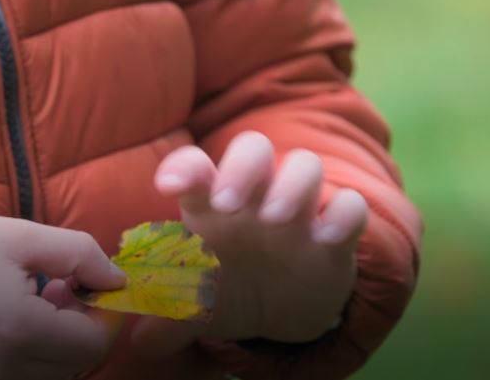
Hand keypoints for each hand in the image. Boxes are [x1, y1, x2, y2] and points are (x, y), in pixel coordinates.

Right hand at [0, 216, 125, 379]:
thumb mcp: (22, 236)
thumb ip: (81, 255)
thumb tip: (119, 282)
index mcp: (17, 331)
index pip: (93, 345)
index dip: (106, 315)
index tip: (95, 286)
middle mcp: (0, 372)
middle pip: (76, 365)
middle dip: (82, 326)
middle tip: (62, 287)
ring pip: (52, 375)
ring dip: (59, 342)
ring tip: (37, 300)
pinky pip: (21, 379)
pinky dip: (33, 355)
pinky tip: (15, 321)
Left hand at [133, 132, 368, 351]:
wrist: (278, 313)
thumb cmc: (226, 292)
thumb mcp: (195, 308)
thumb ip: (168, 319)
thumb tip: (139, 341)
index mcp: (212, 203)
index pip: (196, 167)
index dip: (183, 167)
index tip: (168, 186)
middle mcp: (256, 197)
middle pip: (254, 149)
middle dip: (242, 167)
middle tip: (228, 204)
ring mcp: (299, 212)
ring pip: (305, 166)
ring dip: (292, 185)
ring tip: (276, 219)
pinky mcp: (336, 237)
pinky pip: (350, 206)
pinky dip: (345, 214)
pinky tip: (328, 238)